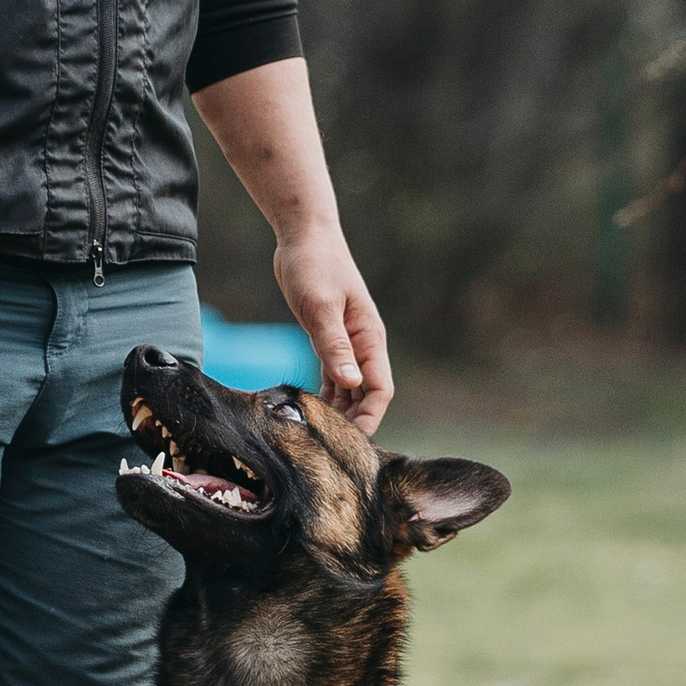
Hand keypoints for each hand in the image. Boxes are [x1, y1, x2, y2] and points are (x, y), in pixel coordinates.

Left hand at [276, 223, 392, 427]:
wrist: (304, 237)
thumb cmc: (315, 265)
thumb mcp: (321, 306)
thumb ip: (334, 345)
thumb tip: (352, 382)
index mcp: (370, 338)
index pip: (380, 389)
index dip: (370, 418)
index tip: (351, 442)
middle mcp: (363, 345)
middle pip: (367, 396)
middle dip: (354, 422)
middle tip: (329, 448)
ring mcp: (347, 343)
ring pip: (350, 389)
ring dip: (339, 412)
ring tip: (319, 435)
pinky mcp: (329, 339)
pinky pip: (334, 376)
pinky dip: (326, 395)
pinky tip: (311, 410)